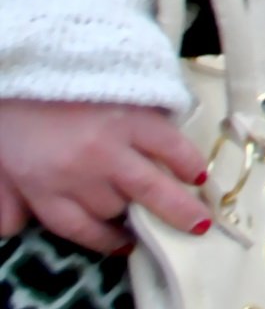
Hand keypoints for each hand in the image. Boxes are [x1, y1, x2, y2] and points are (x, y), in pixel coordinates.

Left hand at [0, 100, 209, 252]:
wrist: (20, 65)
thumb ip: (9, 203)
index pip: (83, 231)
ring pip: (148, 188)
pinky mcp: (131, 117)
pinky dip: (185, 162)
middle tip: (180, 235)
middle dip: (147, 223)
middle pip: (118, 210)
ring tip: (201, 221)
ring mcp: (109, 147)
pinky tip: (196, 175)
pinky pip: (167, 146)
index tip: (127, 244)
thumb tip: (13, 229)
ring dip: (178, 208)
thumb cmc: (10, 117)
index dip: (109, 241)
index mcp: (45, 192)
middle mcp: (80, 178)